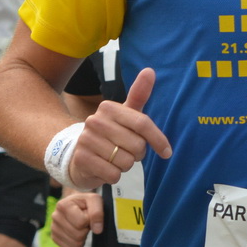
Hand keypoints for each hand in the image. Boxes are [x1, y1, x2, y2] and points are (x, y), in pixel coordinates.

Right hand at [51, 192, 102, 246]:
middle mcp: (55, 216)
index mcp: (63, 205)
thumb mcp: (94, 200)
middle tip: (85, 221)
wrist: (77, 204)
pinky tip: (78, 233)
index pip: (81, 222)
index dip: (89, 220)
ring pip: (76, 244)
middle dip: (86, 229)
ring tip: (81, 226)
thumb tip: (97, 230)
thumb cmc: (85, 202)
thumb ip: (97, 213)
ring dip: (83, 237)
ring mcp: (53, 229)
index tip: (87, 213)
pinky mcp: (55, 238)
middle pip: (78, 235)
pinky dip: (79, 244)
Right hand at [69, 67, 172, 188]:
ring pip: (126, 162)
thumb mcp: (125, 114)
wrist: (79, 154)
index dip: (158, 140)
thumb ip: (138, 94)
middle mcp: (95, 121)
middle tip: (127, 151)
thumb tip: (150, 70)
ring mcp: (86, 140)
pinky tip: (106, 168)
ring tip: (115, 159)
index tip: (167, 152)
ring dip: (125, 166)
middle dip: (137, 154)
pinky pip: (113, 175)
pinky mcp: (81, 159)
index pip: (143, 124)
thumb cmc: (110, 133)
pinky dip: (114, 176)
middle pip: (137, 145)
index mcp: (108, 108)